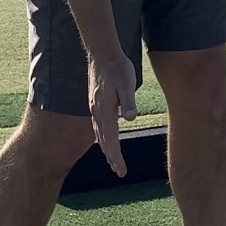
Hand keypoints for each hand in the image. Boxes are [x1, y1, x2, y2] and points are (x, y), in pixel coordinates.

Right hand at [87, 48, 137, 174]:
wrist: (102, 53)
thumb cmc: (118, 68)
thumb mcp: (127, 82)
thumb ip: (128, 101)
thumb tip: (131, 118)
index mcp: (105, 110)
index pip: (111, 139)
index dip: (116, 156)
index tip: (121, 170)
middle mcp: (97, 112)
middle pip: (104, 140)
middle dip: (112, 157)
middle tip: (120, 172)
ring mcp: (94, 108)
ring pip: (100, 134)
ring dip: (106, 149)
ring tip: (113, 162)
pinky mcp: (95, 103)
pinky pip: (98, 126)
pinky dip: (103, 138)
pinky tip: (105, 140)